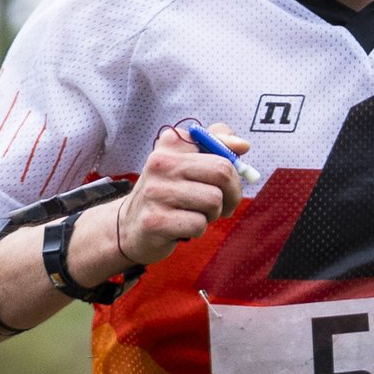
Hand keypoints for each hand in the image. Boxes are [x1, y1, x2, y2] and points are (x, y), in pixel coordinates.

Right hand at [112, 123, 248, 268]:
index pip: (218, 146)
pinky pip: (199, 224)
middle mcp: (160, 163)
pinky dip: (198, 229)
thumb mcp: (186, 162)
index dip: (234, 167)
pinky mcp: (156, 221)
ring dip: (213, 214)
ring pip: (214, 200)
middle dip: (232, 193)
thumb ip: (215, 145)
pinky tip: (183, 227)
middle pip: (222, 172)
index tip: (229, 179)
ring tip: (197, 214)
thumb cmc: (168, 193)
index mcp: (171, 144)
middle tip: (224, 205)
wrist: (130, 226)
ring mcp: (156, 192)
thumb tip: (243, 146)